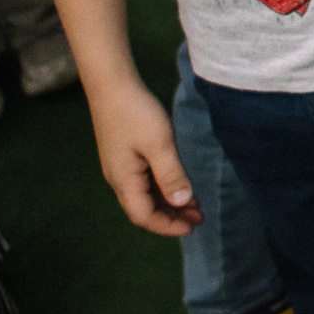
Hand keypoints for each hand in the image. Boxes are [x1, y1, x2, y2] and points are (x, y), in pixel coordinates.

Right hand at [88, 81, 199, 236]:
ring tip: (196, 205)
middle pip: (145, 209)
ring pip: (147, 195)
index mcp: (123, 180)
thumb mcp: (160, 144)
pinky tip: (181, 185)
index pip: (144, 216)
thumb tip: (182, 202)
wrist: (114, 86)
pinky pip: (146, 181)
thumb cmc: (136, 113)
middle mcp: (119, 179)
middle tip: (200, 217)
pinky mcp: (127, 156)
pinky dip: (165, 186)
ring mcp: (122, 168)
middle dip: (172, 216)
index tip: (192, 227)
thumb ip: (171, 174)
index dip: (168, 226)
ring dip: (170, 202)